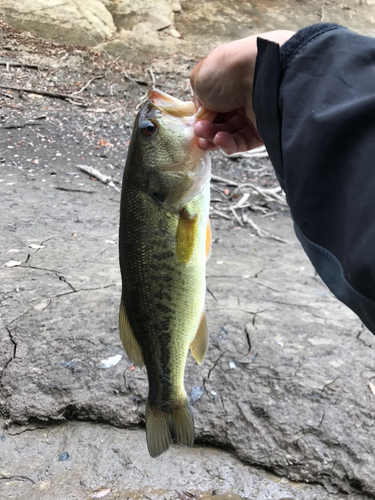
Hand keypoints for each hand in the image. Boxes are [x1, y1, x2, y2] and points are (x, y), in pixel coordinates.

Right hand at [190, 30, 294, 154]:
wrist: (258, 75)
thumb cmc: (226, 72)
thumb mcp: (200, 79)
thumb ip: (197, 98)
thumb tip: (202, 113)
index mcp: (227, 82)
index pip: (211, 105)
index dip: (202, 116)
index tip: (194, 122)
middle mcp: (240, 98)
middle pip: (219, 122)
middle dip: (206, 129)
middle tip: (198, 131)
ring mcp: (251, 115)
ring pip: (228, 134)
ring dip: (213, 137)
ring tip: (205, 137)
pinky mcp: (261, 132)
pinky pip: (241, 142)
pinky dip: (228, 143)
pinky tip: (218, 139)